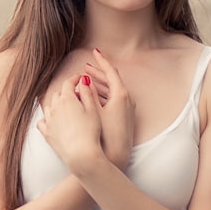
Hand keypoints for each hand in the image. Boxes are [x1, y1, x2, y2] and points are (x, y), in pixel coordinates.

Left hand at [38, 74, 104, 173]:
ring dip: (57, 104)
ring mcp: (49, 120)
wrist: (81, 155)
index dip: (75, 79)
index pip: (68, 83)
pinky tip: (53, 120)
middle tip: (77, 95)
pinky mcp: (46, 133)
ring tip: (67, 109)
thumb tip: (83, 81)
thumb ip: (87, 93)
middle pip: (58, 94)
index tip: (79, 78)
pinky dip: (47, 118)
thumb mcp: (93, 110)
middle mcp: (55, 108)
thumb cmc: (90, 132)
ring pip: (50, 106)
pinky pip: (42, 121)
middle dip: (67, 92)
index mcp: (67, 99)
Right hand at [86, 49, 133, 169]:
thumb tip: (83, 81)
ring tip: (86, 80)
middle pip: (111, 81)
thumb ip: (88, 94)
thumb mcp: (93, 110)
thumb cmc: (104, 134)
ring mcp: (126, 109)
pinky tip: (92, 97)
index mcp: (121, 95)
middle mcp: (127, 100)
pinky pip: (112, 100)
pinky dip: (102, 95)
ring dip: (99, 85)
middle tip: (87, 67)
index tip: (95, 52)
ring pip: (111, 91)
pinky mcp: (124, 118)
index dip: (101, 61)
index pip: (111, 71)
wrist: (115, 157)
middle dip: (98, 73)